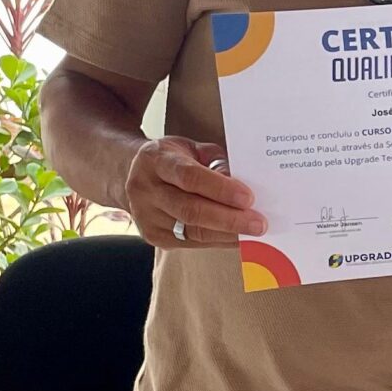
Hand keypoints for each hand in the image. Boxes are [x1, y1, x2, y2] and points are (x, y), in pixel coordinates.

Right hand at [124, 137, 263, 247]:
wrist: (132, 174)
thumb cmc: (173, 158)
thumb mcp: (192, 148)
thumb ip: (216, 163)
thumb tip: (245, 186)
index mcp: (155, 159)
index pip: (189, 176)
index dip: (220, 189)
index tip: (248, 198)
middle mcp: (145, 189)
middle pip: (190, 209)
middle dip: (229, 219)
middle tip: (259, 224)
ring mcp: (146, 216)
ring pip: (192, 230)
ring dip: (227, 234)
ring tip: (254, 234)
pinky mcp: (153, 236)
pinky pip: (191, 242)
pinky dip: (218, 241)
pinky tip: (237, 239)